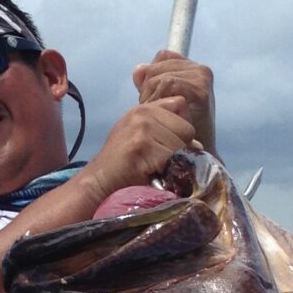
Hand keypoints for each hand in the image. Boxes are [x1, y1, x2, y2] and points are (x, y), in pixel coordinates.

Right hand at [77, 98, 197, 206]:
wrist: (98, 184)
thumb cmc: (123, 166)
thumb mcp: (142, 137)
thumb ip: (165, 126)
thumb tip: (194, 130)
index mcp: (144, 108)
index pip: (183, 112)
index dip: (179, 136)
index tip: (161, 150)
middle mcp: (143, 112)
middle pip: (187, 129)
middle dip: (179, 150)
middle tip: (159, 163)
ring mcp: (142, 128)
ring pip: (182, 145)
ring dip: (173, 163)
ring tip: (155, 170)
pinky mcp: (141, 146)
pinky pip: (172, 159)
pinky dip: (166, 172)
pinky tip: (151, 176)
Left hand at [132, 51, 214, 151]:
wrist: (193, 157)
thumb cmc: (177, 132)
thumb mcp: (161, 101)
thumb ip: (150, 83)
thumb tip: (138, 70)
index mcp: (193, 69)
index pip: (163, 56)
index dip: (150, 74)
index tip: (149, 97)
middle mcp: (201, 71)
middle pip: (157, 66)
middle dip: (147, 89)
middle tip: (150, 112)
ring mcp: (202, 79)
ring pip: (160, 76)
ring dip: (150, 98)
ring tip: (156, 117)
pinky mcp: (201, 91)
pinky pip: (169, 83)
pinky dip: (159, 100)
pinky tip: (161, 116)